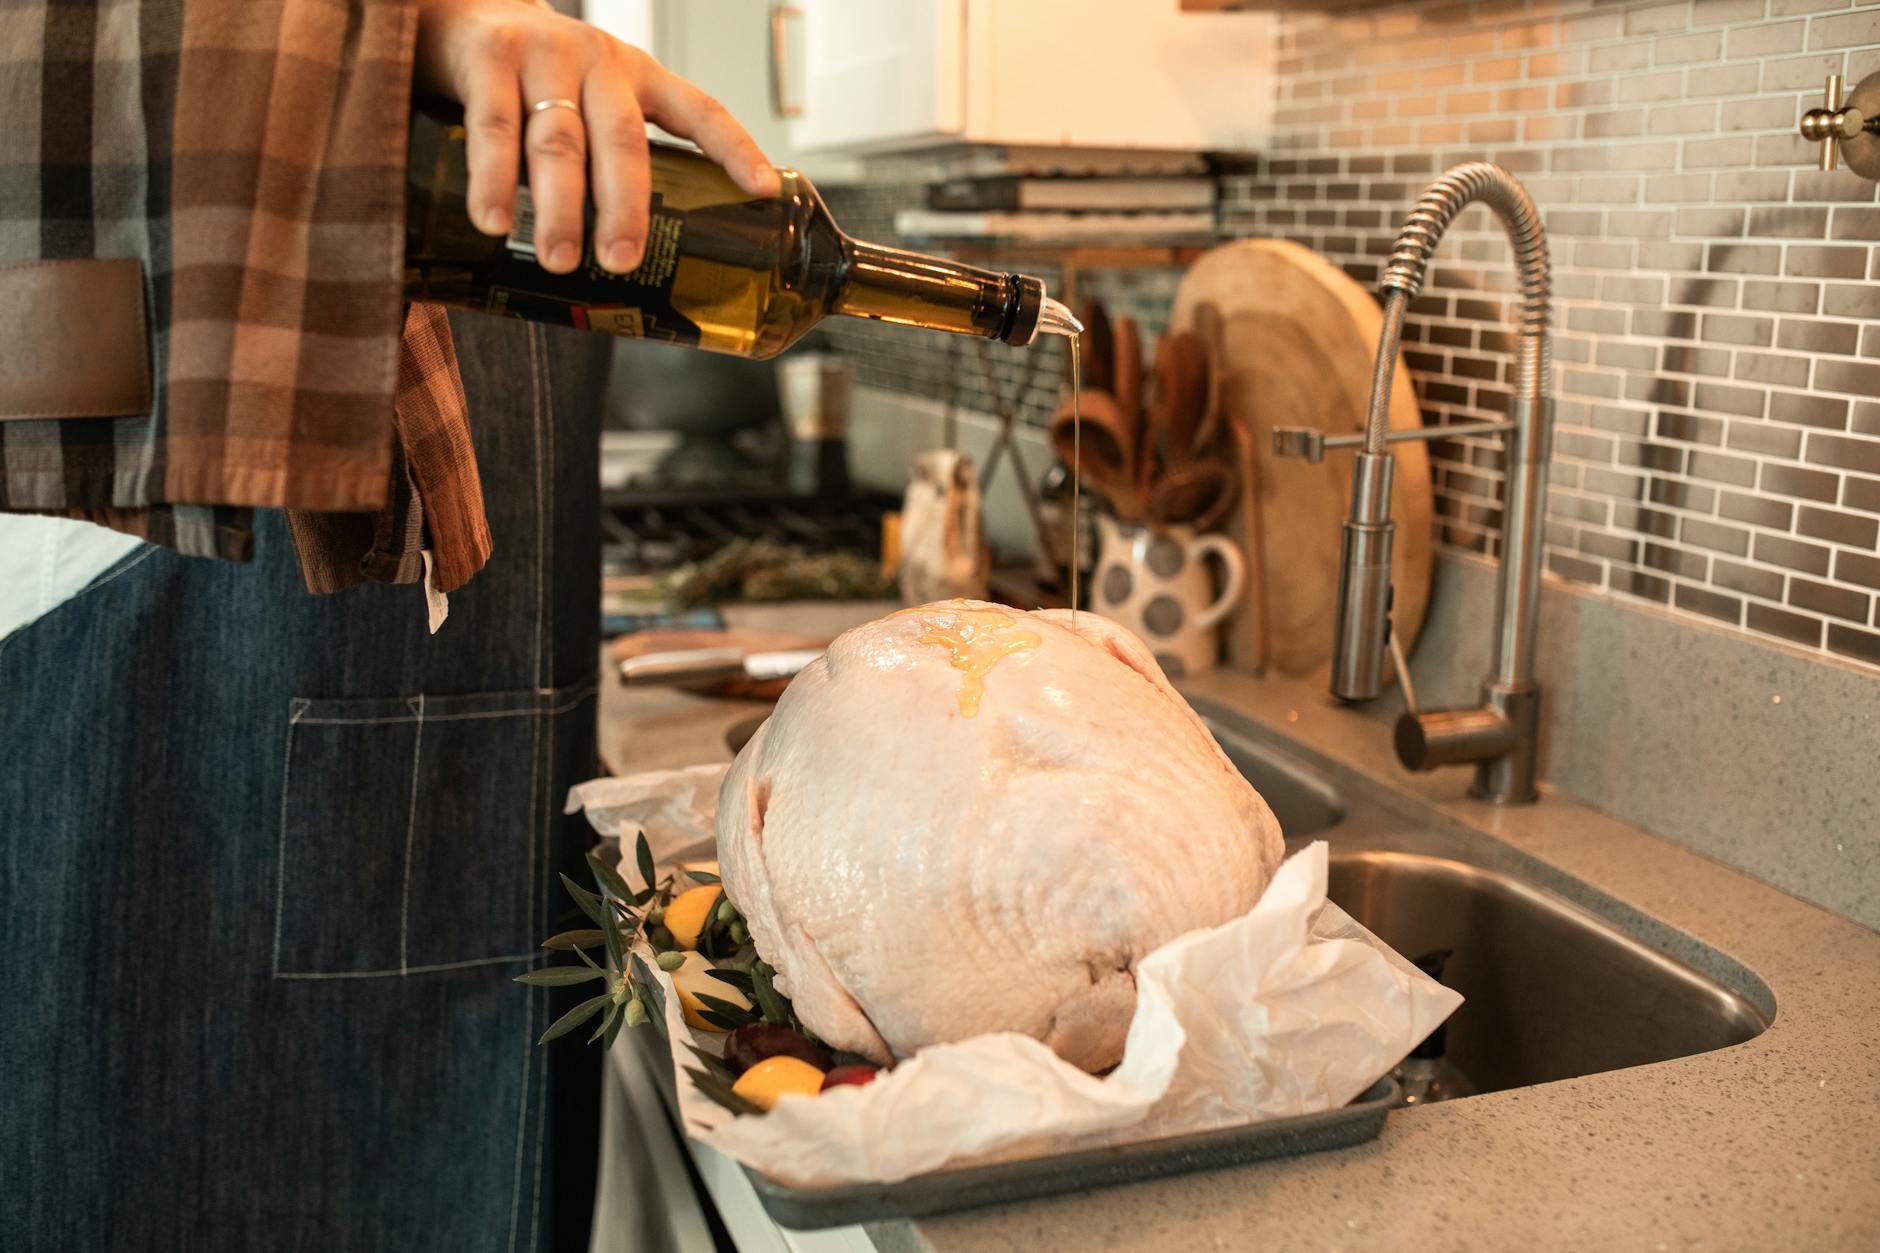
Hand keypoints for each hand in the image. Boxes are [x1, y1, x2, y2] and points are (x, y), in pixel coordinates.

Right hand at [415, 0, 780, 274]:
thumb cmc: (532, 78)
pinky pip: (494, 127)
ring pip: (560, 141)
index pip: (700, 110)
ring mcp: (544, 56)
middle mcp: (598, 62)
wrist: (457, 12)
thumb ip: (603, 159)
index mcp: (636, 76)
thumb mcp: (585, 102)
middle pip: (623, 141)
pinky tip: (493, 221)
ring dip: (560, 206)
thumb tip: (620, 263)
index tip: (765, 190)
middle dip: (626, 207)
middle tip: (623, 261)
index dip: (735, 148)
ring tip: (561, 259)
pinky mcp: (490, 57)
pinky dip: (492, 179)